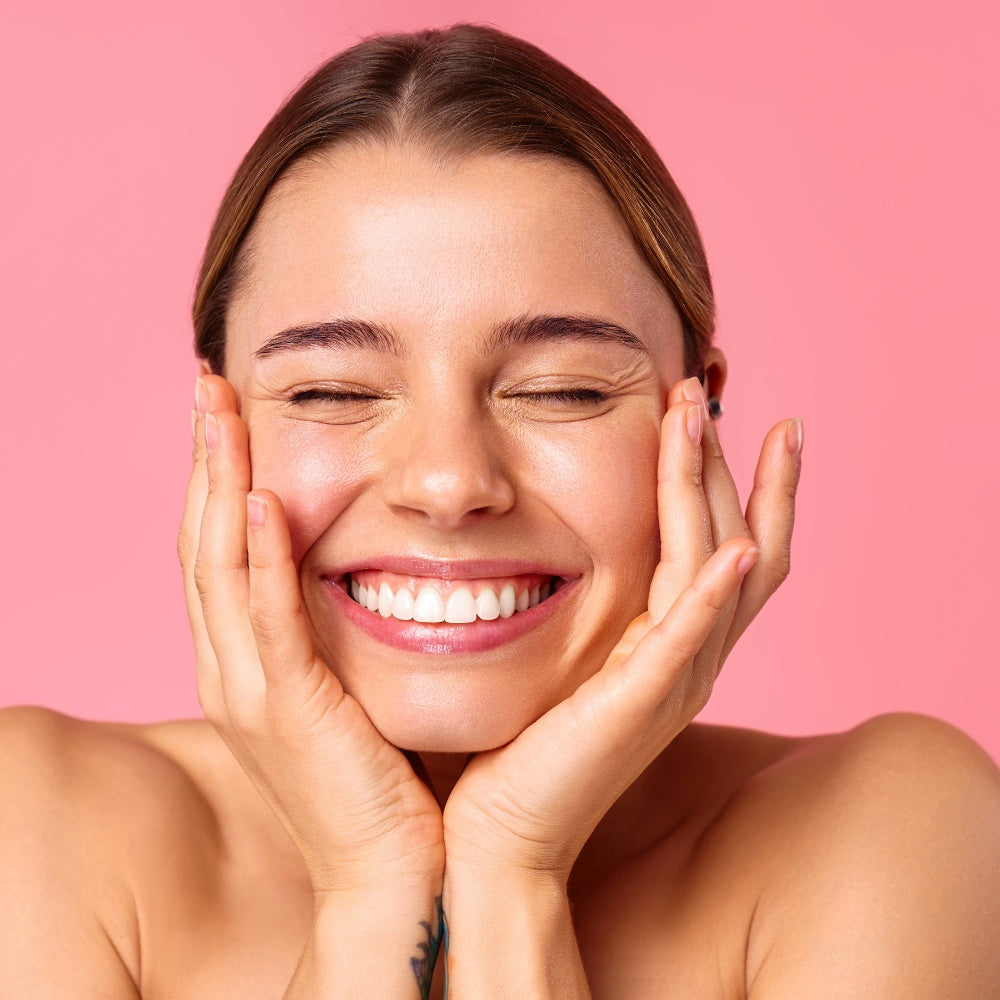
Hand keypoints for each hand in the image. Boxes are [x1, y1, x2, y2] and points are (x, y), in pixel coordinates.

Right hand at [178, 375, 443, 895]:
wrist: (396, 871)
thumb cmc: (389, 773)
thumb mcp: (356, 681)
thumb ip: (344, 625)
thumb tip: (375, 561)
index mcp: (249, 661)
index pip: (220, 549)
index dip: (218, 476)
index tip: (230, 412)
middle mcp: (231, 669)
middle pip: (201, 542)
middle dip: (204, 460)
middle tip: (209, 384)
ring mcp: (249, 691)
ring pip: (216, 567)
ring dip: (216, 483)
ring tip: (219, 411)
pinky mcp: (286, 711)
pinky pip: (265, 620)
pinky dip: (258, 558)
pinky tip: (258, 500)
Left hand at [442, 377, 801, 880]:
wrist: (501, 837)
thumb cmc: (519, 747)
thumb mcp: (563, 656)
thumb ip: (579, 603)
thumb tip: (550, 539)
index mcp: (668, 644)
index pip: (727, 546)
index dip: (735, 480)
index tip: (722, 411)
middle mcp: (686, 658)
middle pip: (738, 541)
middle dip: (724, 461)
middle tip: (706, 387)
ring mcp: (670, 682)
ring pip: (716, 568)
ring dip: (711, 489)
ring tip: (696, 414)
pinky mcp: (639, 706)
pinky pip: (688, 638)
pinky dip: (717, 593)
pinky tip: (732, 546)